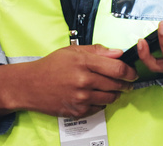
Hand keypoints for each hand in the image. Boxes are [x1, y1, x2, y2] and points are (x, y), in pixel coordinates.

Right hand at [0, 44, 137, 118]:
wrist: (30, 85)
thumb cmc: (51, 66)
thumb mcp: (73, 51)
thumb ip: (98, 51)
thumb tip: (118, 52)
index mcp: (84, 63)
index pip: (117, 68)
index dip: (130, 71)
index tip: (133, 72)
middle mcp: (83, 81)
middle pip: (116, 84)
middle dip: (126, 84)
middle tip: (128, 82)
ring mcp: (80, 98)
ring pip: (110, 98)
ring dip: (115, 94)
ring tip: (112, 89)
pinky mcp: (77, 111)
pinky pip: (99, 107)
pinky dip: (101, 102)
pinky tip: (95, 95)